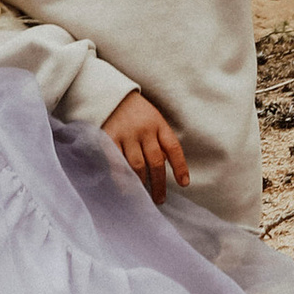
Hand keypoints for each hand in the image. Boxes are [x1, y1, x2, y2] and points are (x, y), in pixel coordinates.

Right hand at [103, 88, 189, 204]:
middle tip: (160, 199)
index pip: (173, 147)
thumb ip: (160, 141)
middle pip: (156, 161)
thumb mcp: (153, 119)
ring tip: (143, 195)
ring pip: (138, 165)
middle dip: (159, 184)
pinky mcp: (109, 137)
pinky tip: (125, 187)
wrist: (111, 95)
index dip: (180, 167)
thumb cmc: (136, 113)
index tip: (184, 184)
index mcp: (158, 123)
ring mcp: (127, 133)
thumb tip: (165, 167)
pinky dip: (121, 177)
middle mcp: (144, 129)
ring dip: (142, 183)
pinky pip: (117, 162)